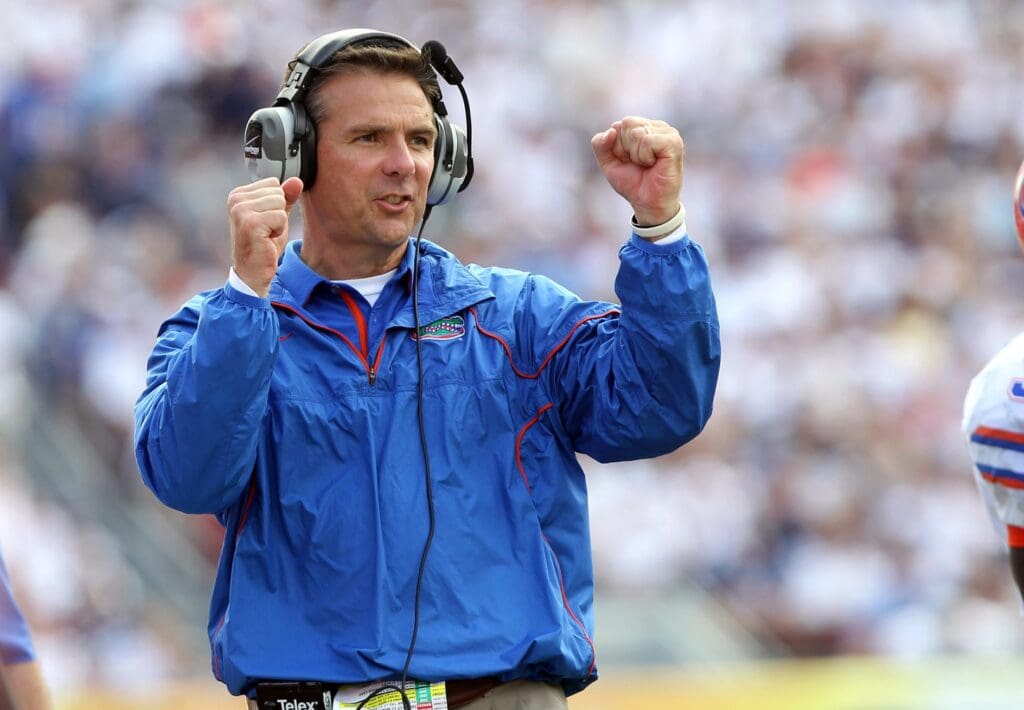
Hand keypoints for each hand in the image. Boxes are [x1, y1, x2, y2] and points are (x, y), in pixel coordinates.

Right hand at [227, 177, 302, 296]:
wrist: (253, 272)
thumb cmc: (264, 244)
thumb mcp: (277, 217)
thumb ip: (286, 198)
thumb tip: (297, 180)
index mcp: (239, 194)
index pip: (273, 183)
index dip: (276, 205)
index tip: (265, 221)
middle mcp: (236, 199)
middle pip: (278, 192)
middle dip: (279, 213)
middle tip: (266, 230)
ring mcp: (241, 210)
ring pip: (280, 203)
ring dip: (279, 223)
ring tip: (266, 235)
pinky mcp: (250, 223)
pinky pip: (281, 216)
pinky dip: (279, 231)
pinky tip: (266, 240)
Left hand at [591, 117, 683, 226]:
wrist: (648, 203)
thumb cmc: (632, 182)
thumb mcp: (608, 163)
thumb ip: (600, 144)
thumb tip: (611, 130)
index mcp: (643, 127)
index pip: (618, 125)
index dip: (617, 148)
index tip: (629, 161)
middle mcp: (656, 126)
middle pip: (626, 124)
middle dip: (625, 149)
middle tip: (638, 164)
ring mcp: (667, 132)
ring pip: (636, 133)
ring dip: (636, 155)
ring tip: (647, 165)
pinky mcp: (674, 142)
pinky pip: (647, 141)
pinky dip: (645, 156)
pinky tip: (654, 164)